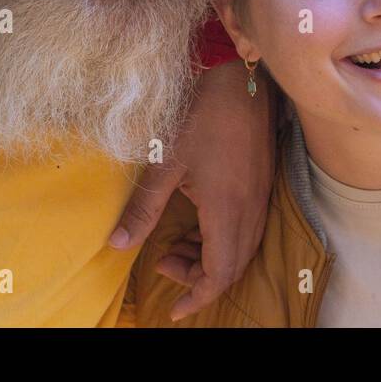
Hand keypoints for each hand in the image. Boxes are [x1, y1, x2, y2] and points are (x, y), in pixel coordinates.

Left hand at [109, 61, 273, 320]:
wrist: (237, 73)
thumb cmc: (200, 114)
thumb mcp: (164, 163)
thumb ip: (143, 208)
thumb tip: (118, 245)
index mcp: (227, 210)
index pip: (219, 273)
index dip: (197, 295)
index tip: (175, 308)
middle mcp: (250, 209)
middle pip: (232, 265)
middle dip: (198, 276)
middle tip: (163, 261)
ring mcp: (260, 194)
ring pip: (241, 247)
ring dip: (210, 256)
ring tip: (174, 241)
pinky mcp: (262, 181)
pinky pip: (247, 226)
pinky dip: (222, 237)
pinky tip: (198, 219)